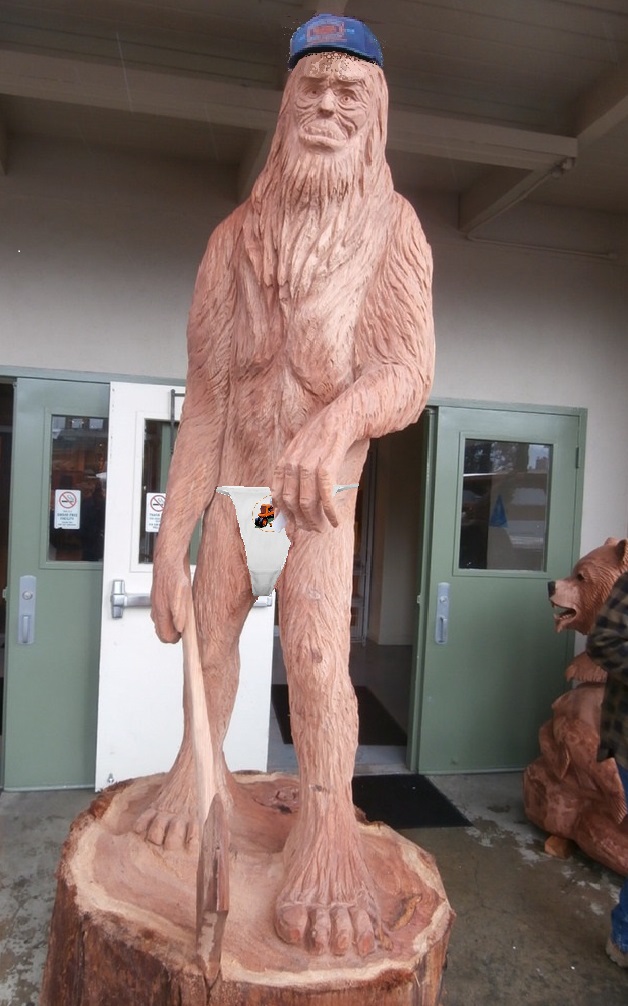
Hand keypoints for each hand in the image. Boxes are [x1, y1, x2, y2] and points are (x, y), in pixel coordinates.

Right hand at [151, 558, 191, 643]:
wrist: (167, 561)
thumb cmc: (174, 577)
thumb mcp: (182, 596)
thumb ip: (180, 614)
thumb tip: (179, 629)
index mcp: (161, 612)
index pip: (164, 637)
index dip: (175, 639)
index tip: (184, 636)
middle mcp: (156, 610)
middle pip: (161, 631)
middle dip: (172, 634)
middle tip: (184, 630)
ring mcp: (156, 604)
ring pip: (161, 622)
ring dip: (170, 625)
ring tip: (182, 621)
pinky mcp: (158, 598)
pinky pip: (162, 612)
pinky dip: (169, 615)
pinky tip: (177, 610)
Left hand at [273, 413, 347, 532]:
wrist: (348, 413)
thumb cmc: (329, 432)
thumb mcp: (306, 447)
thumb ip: (298, 469)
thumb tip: (296, 498)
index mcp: (285, 459)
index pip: (276, 494)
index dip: (284, 514)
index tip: (293, 525)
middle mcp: (293, 461)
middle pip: (290, 502)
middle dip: (301, 521)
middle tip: (312, 530)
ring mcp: (309, 462)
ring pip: (306, 502)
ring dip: (315, 520)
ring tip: (323, 528)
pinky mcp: (327, 463)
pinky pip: (325, 494)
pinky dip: (330, 512)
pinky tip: (336, 520)